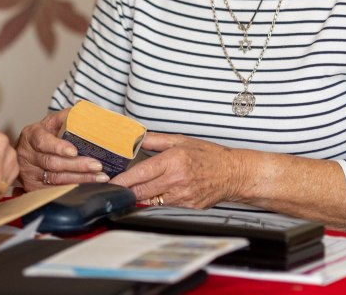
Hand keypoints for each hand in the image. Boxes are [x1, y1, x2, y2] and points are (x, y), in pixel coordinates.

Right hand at [16, 108, 107, 189]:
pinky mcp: (33, 187)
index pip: (43, 141)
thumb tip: (86, 112)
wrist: (30, 151)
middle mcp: (26, 155)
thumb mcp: (53, 121)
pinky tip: (88, 187)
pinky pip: (55, 190)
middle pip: (52, 163)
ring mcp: (28, 173)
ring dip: (80, 179)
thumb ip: (68, 116)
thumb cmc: (46, 134)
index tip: (74, 151)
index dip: (58, 147)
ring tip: (100, 177)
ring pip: (56, 179)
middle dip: (77, 165)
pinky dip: (73, 188)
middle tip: (97, 165)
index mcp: (30, 135)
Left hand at [111, 133, 242, 208]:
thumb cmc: (209, 155)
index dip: (123, 180)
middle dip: (126, 190)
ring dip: (141, 196)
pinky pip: (165, 206)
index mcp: (173, 161)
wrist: (233, 173)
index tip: (112, 182)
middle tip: (115, 188)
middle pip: (142, 191)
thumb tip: (135, 138)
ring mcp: (183, 196)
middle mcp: (177, 180)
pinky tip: (157, 193)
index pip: (141, 173)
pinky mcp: (188, 207)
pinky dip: (157, 200)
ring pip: (151, 201)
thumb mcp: (181, 141)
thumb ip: (155, 140)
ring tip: (134, 189)